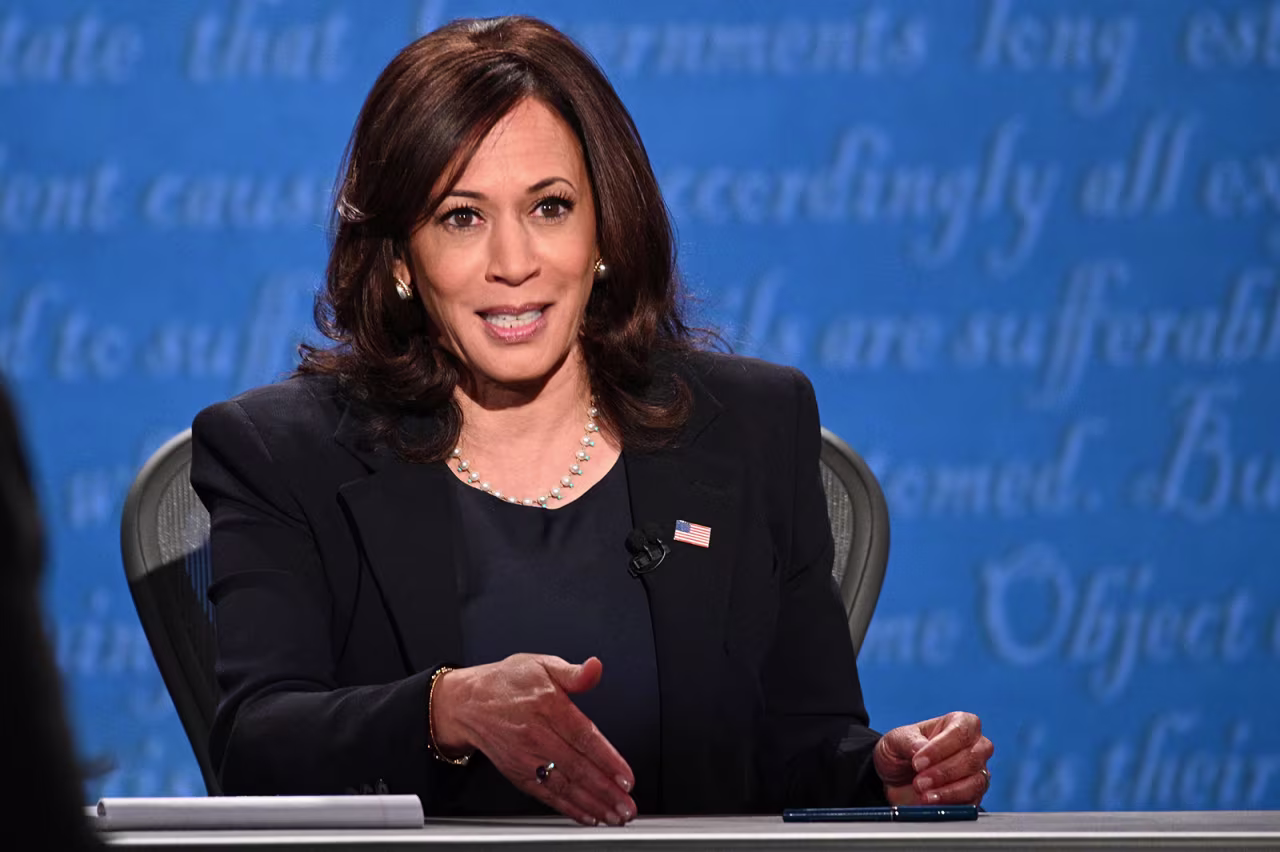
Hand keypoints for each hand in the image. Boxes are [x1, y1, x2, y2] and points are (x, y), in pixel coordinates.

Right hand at [431, 654, 635, 825]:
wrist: (466, 703)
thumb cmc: (506, 683)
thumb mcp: (541, 664)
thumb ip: (574, 673)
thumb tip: (595, 668)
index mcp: (548, 705)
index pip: (583, 736)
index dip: (607, 759)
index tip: (625, 775)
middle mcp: (536, 735)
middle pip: (577, 767)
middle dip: (605, 790)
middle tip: (627, 806)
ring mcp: (526, 757)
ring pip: (563, 785)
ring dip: (592, 804)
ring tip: (614, 815)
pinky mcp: (518, 773)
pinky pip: (546, 794)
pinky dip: (567, 808)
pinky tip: (587, 816)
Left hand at [873, 712, 993, 805]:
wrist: (895, 779)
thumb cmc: (901, 752)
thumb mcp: (895, 740)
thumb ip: (908, 741)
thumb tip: (921, 747)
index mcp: (957, 723)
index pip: (961, 730)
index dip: (940, 748)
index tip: (917, 762)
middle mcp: (974, 745)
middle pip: (973, 756)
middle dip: (944, 772)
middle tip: (919, 782)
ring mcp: (977, 771)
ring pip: (976, 781)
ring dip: (949, 791)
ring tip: (923, 795)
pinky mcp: (975, 795)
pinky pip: (972, 801)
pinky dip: (952, 804)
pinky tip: (933, 804)